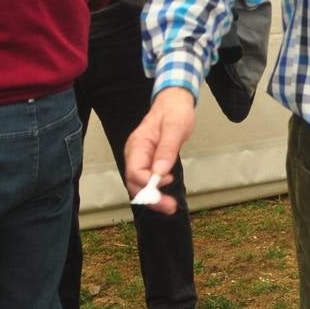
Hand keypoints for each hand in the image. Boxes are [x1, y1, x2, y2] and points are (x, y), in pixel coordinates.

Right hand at [123, 87, 196, 214]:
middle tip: (169, 208)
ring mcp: (140, 158)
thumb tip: (160, 172)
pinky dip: (155, 190)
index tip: (166, 183)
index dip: (148, 182)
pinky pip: (147, 179)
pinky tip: (165, 197)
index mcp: (138, 145)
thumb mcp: (175, 127)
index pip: (134, 171)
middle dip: (150, 197)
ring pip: (140, 184)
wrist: (174, 100)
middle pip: (134, 182)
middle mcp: (135, 154)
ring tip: (170, 207)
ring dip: (153, 198)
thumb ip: (167, 149)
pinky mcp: (148, 161)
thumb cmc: (174, 111)